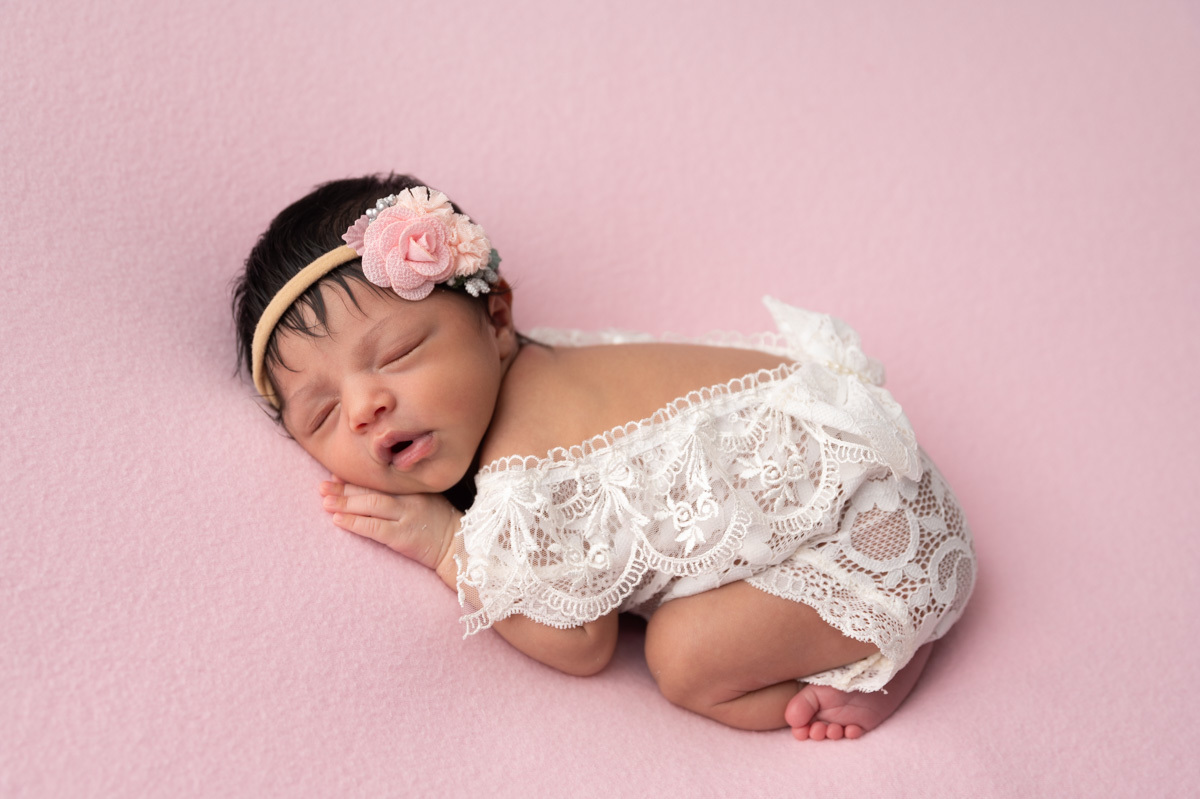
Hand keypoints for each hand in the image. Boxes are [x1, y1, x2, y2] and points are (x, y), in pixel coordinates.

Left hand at [319, 476, 461, 583]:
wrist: (460, 546)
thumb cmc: (443, 525)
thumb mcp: (428, 501)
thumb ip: (406, 494)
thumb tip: (374, 491)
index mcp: (413, 489)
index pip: (379, 480)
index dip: (356, 478)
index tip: (336, 475)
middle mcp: (409, 499)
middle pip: (371, 490)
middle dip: (344, 488)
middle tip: (322, 486)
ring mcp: (406, 516)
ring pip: (370, 505)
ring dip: (344, 503)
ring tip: (324, 501)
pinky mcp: (402, 536)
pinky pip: (373, 527)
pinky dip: (354, 522)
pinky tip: (337, 520)